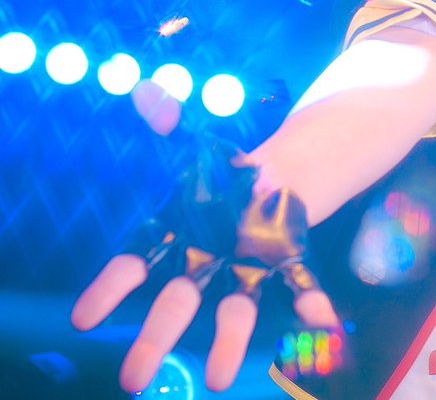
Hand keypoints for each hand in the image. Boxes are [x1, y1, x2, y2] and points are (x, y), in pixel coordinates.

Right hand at [70, 82, 338, 392]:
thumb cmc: (228, 171)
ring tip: (216, 378)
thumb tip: (148, 92)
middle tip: (135, 378)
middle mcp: (209, 258)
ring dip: (227, 339)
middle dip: (156, 337)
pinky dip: (311, 301)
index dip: (110, 288)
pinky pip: (299, 283)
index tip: (84, 318)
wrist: (283, 171)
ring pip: (233, 305)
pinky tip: (324, 320)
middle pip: (176, 301)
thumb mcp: (196, 142)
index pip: (136, 262)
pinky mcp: (287, 258)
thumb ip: (169, 118)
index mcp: (180, 232)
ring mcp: (248, 263)